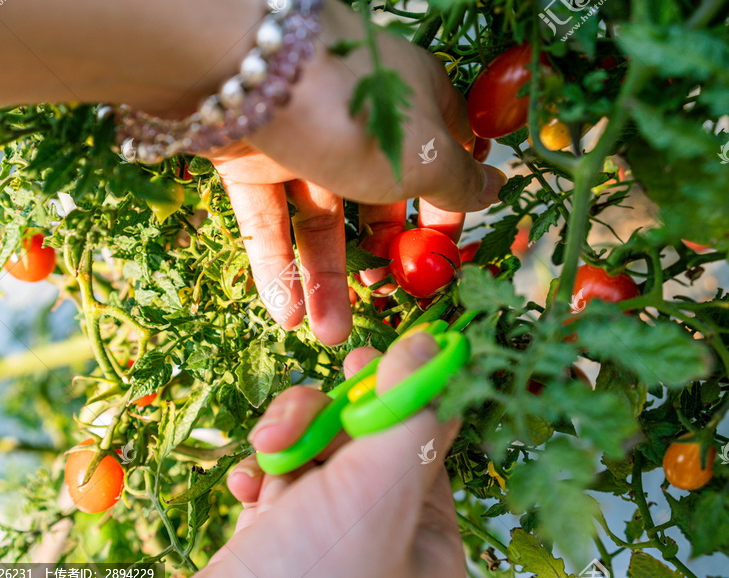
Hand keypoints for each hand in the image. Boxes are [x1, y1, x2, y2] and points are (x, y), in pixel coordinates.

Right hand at [169, 332, 465, 577]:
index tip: (366, 356)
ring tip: (265, 455)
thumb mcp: (372, 495)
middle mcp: (382, 549)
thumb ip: (405, 415)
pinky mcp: (276, 552)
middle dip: (325, 420)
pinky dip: (259, 479)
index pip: (425, 445)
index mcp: (427, 545)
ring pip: (316, 462)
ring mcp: (326, 551)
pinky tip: (245, 485)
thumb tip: (433, 346)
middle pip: (364, 447)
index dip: (398, 395)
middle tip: (299, 412)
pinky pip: (276, 493)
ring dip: (287, 444)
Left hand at [205, 0, 505, 345]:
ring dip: (326, 280)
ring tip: (330, 336)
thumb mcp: (425, 157)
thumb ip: (459, 182)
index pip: (440, 157)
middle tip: (384, 302)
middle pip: (376, 198)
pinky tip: (288, 315)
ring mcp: (303, 141)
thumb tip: (495, 188)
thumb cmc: (359, 115)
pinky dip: (278, 267)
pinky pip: (271, 221)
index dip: (445, 210)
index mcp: (412, 104)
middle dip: (380, 258)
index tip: (442, 258)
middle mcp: (357, 121)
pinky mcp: (252, 160)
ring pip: (320, 220)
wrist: (248, 75)